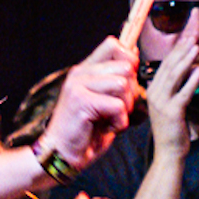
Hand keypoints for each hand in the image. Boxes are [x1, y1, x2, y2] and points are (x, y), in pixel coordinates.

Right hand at [43, 37, 139, 170]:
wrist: (63, 154)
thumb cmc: (87, 131)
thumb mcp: (104, 100)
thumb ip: (116, 79)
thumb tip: (135, 55)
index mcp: (86, 69)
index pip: (113, 44)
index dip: (130, 60)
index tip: (128, 82)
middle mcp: (81, 73)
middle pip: (126, 67)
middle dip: (132, 92)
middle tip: (119, 110)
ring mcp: (79, 85)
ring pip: (123, 85)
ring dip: (126, 108)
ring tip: (111, 119)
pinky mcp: (81, 101)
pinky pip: (118, 106)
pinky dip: (119, 122)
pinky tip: (106, 128)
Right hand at [142, 39, 198, 157]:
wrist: (169, 152)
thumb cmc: (172, 129)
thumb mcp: (168, 105)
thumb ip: (172, 89)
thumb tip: (182, 72)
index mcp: (153, 89)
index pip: (165, 64)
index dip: (177, 48)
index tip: (188, 35)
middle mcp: (154, 93)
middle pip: (168, 66)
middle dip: (182, 48)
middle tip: (193, 34)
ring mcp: (161, 102)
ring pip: (174, 76)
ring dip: (186, 60)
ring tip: (197, 47)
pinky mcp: (171, 112)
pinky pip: (183, 93)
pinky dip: (191, 81)